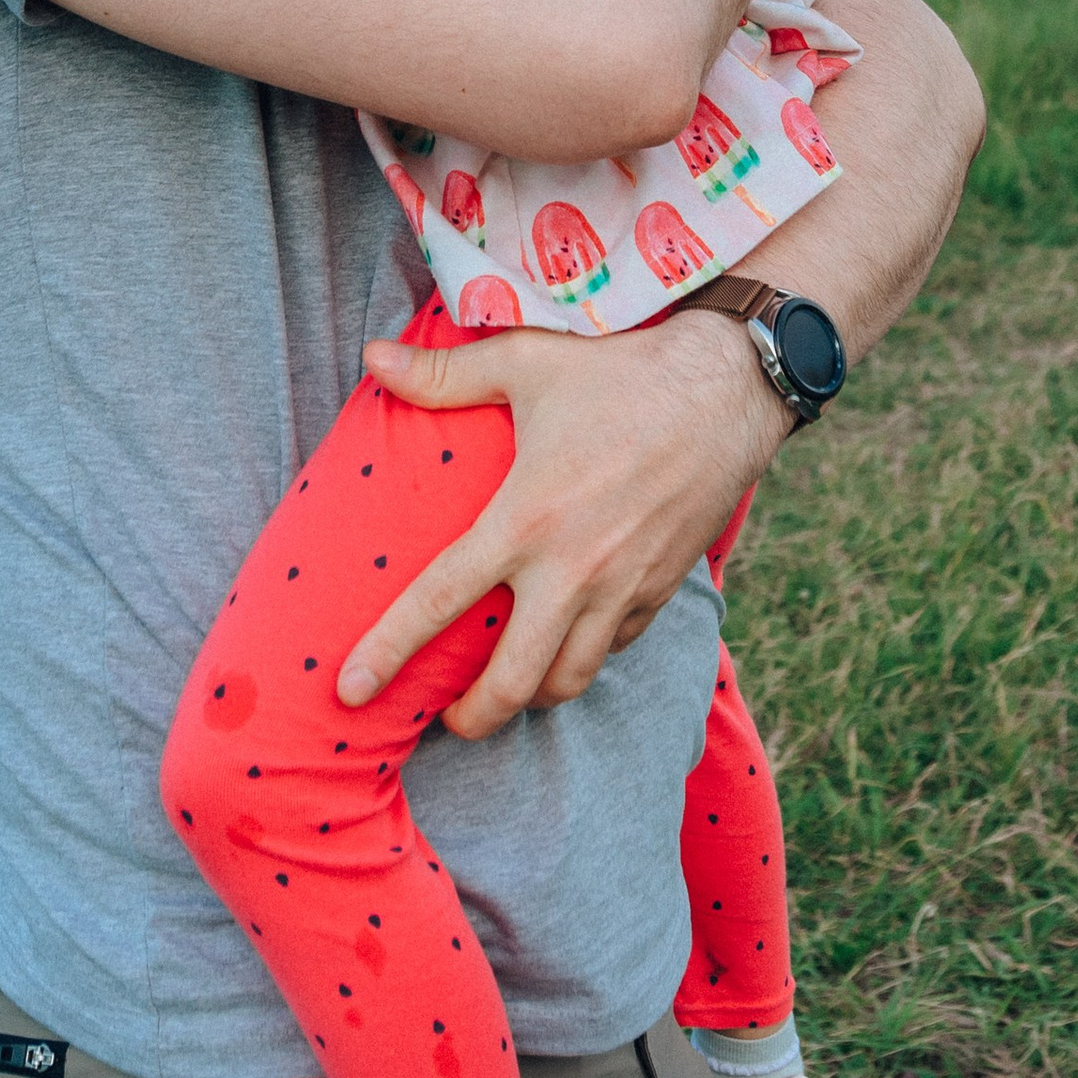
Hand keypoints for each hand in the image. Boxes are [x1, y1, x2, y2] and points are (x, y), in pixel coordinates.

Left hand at [337, 312, 790, 734]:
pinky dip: (586, 656)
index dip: (387, 651)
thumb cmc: (621, 370)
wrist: (730, 387)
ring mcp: (623, 586)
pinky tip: (567, 644)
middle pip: (513, 680)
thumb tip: (372, 356)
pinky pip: (617, 647)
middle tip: (448, 721)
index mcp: (525, 519)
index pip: (438, 601)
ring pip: (570, 679)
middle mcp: (572, 568)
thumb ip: (444, 373)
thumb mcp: (526, 362)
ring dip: (531, 697)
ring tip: (506, 694)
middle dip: (474, 717)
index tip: (348, 689)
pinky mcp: (662, 588)